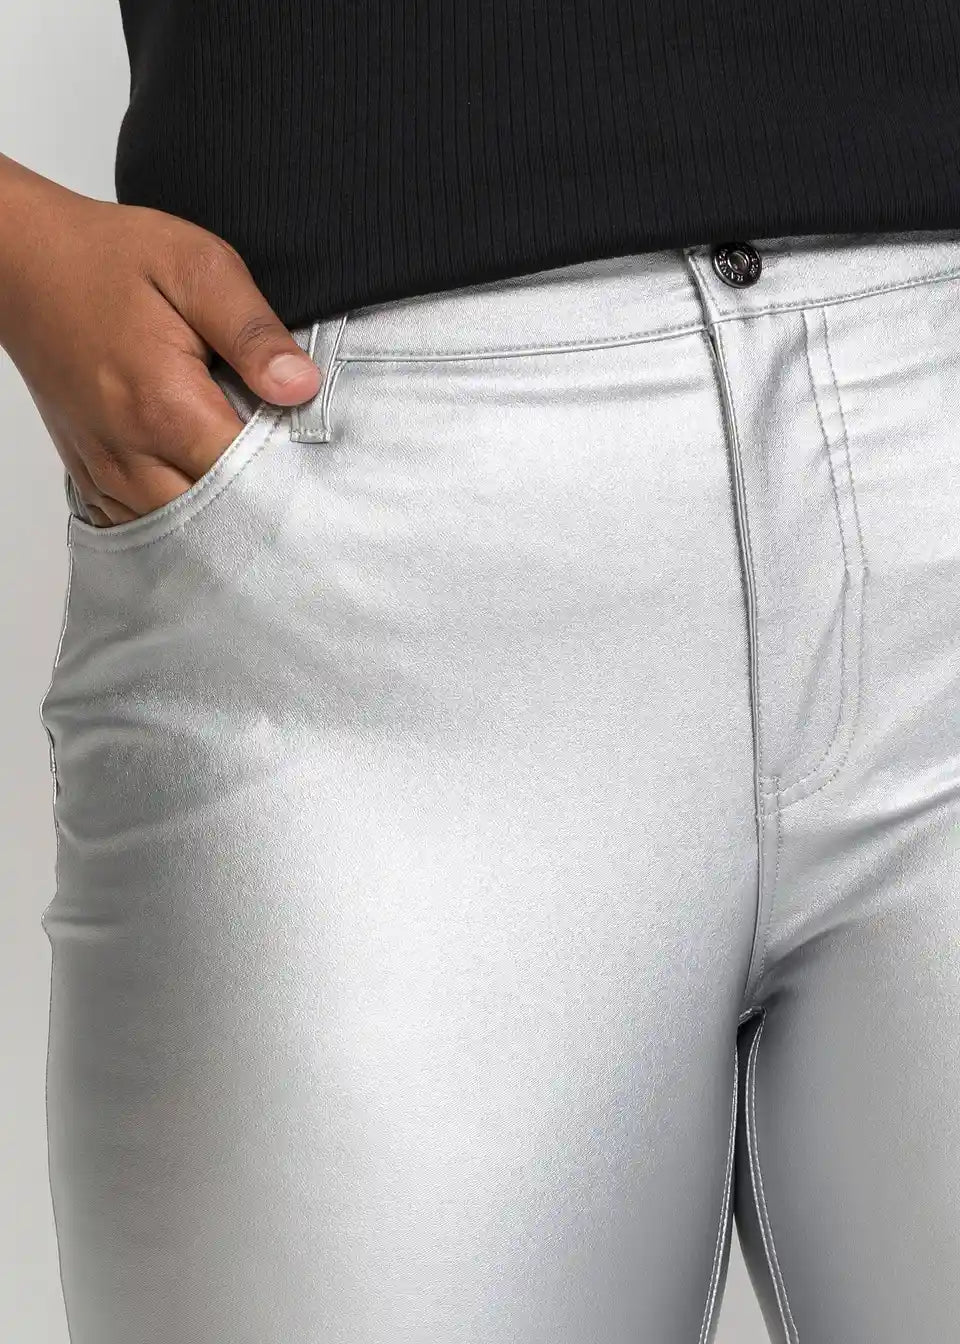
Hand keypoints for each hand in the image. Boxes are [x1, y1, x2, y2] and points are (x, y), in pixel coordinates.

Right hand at [0, 154, 321, 525]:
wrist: (25, 263)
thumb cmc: (109, 259)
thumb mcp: (198, 267)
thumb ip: (252, 332)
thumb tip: (301, 386)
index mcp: (164, 404)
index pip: (249, 477)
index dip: (288, 469)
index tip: (308, 449)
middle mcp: (129, 452)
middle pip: (216, 517)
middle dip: (257, 500)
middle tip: (285, 464)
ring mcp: (105, 471)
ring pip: (180, 531)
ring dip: (219, 513)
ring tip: (245, 472)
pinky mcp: (91, 477)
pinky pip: (143, 523)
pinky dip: (179, 515)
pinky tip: (201, 480)